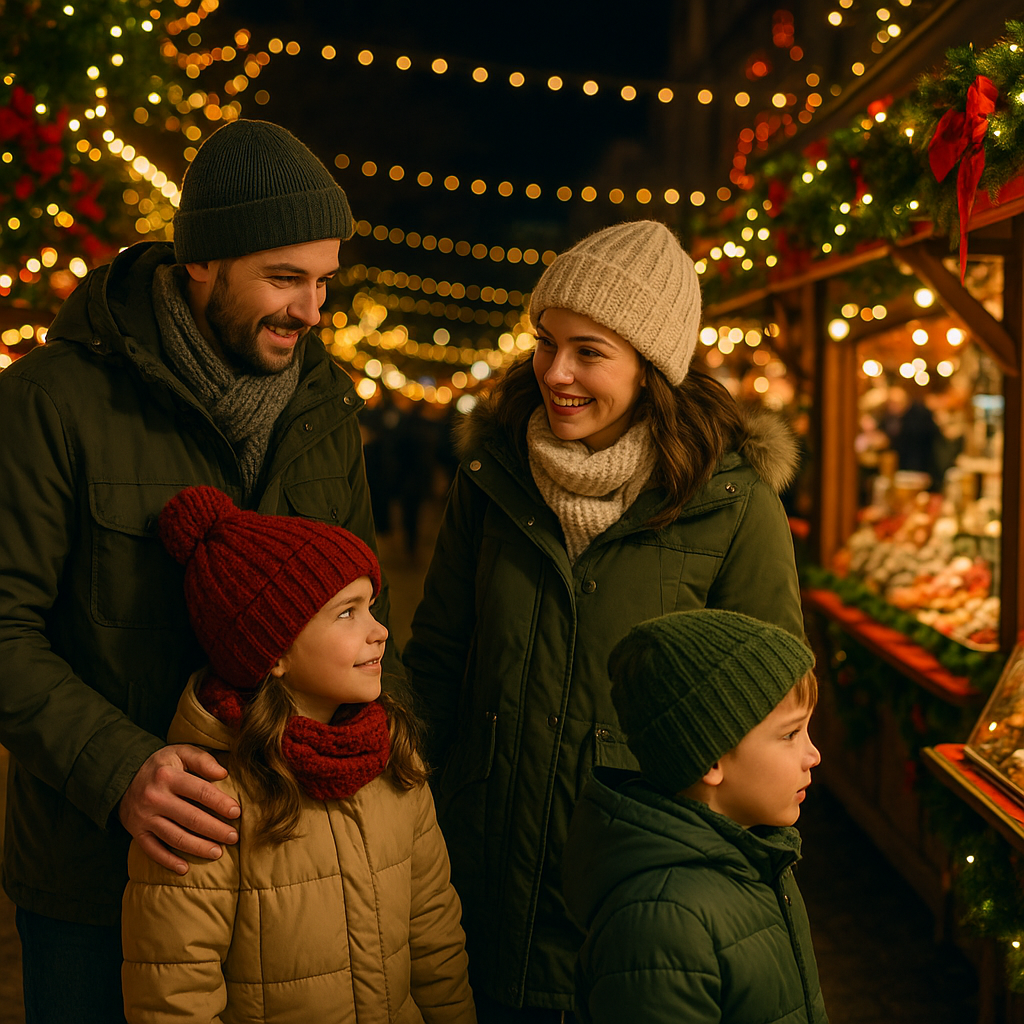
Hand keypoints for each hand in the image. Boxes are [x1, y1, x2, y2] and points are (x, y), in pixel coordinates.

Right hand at [119, 744, 240, 874]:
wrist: (122, 776)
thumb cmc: (162, 765)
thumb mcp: (179, 752)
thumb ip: (202, 760)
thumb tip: (223, 774)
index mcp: (168, 776)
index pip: (200, 791)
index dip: (220, 803)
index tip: (236, 812)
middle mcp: (155, 798)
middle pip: (190, 818)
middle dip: (215, 829)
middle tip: (233, 837)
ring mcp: (144, 818)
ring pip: (175, 837)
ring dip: (198, 847)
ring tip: (218, 852)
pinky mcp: (136, 832)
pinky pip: (152, 850)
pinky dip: (168, 861)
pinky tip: (185, 868)